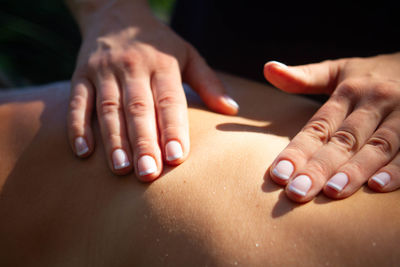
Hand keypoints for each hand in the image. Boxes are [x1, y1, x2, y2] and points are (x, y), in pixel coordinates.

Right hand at [67, 3, 237, 180]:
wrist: (117, 15)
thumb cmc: (159, 44)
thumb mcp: (188, 55)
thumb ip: (209, 82)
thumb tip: (231, 109)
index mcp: (163, 64)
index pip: (169, 100)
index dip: (173, 129)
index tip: (177, 158)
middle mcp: (133, 67)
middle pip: (138, 109)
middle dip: (143, 143)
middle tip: (148, 174)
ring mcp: (104, 71)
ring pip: (108, 108)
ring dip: (113, 140)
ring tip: (120, 169)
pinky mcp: (81, 75)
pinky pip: (78, 102)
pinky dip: (77, 127)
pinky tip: (83, 153)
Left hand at [264, 53, 399, 201]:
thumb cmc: (371, 76)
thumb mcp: (338, 70)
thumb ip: (304, 77)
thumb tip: (267, 68)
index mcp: (348, 93)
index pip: (318, 127)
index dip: (297, 151)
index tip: (278, 174)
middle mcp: (374, 103)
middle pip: (343, 140)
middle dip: (319, 168)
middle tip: (297, 191)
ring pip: (377, 146)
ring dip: (355, 170)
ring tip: (333, 191)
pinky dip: (396, 170)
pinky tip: (378, 187)